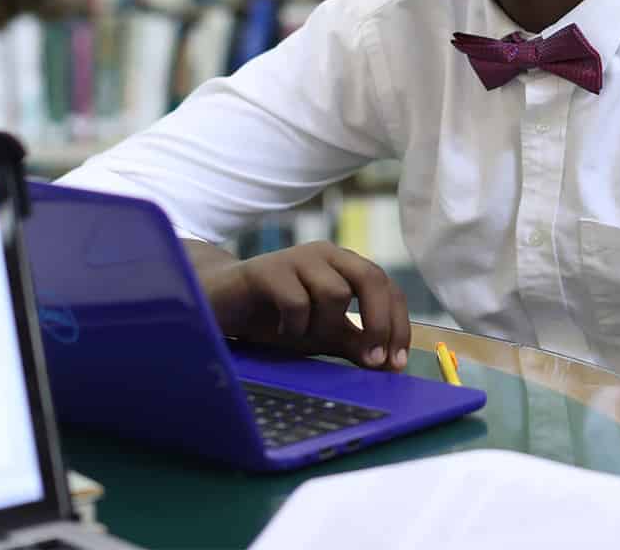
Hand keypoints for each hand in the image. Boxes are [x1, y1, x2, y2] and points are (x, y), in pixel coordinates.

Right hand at [195, 241, 410, 370]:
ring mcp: (297, 257)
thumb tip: (390, 364)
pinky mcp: (268, 269)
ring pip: (334, 292)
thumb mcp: (322, 335)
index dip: (397, 322)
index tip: (396, 363)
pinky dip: (295, 326)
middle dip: (378, 322)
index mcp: (344, 265)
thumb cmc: (277, 317)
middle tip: (374, 360)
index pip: (386, 286)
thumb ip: (354, 343)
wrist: (222, 304)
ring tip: (301, 336)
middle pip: (371, 277)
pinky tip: (281, 330)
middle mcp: (326, 254)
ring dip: (323, 326)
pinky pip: (297, 301)